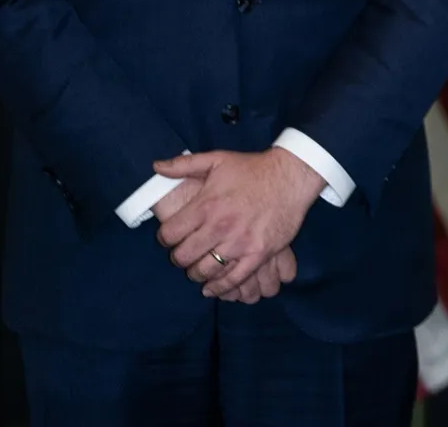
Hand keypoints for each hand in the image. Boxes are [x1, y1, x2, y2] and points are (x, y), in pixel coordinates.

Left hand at [154, 148, 325, 299]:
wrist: (291, 176)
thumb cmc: (252, 169)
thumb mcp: (217, 159)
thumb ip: (184, 164)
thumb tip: (155, 166)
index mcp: (205, 205)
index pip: (169, 235)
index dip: (165, 238)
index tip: (171, 238)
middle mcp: (219, 227)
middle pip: (184, 256)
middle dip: (179, 257)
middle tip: (185, 253)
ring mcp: (239, 243)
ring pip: (205, 270)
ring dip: (197, 273)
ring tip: (199, 267)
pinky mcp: (258, 254)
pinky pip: (233, 279)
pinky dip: (219, 287)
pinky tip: (211, 287)